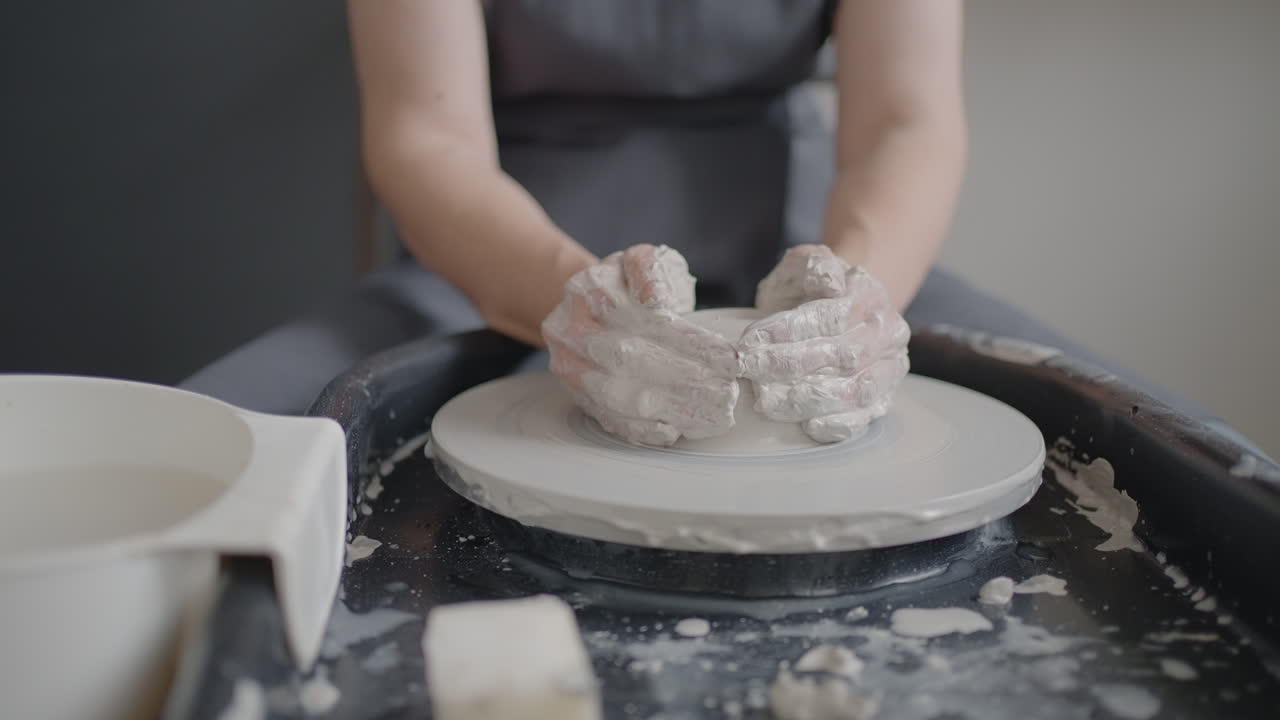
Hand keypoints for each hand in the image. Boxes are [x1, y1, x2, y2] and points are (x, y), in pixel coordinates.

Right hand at [542, 244, 739, 446]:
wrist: (589, 304)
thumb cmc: (628, 284)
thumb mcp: (642, 260)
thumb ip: (650, 271)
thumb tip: (656, 302)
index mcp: (587, 290)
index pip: (641, 318)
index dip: (687, 340)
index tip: (728, 358)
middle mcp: (570, 330)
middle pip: (627, 359)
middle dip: (682, 377)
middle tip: (725, 392)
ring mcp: (569, 366)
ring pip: (616, 393)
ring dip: (666, 407)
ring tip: (710, 414)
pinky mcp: (576, 395)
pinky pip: (606, 418)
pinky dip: (640, 429)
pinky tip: (672, 430)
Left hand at [740, 245, 909, 442]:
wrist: (835, 308)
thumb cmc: (809, 288)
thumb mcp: (805, 264)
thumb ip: (814, 265)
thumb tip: (830, 283)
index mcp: (870, 295)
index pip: (832, 316)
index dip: (789, 330)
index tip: (750, 339)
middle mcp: (887, 332)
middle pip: (842, 355)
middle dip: (790, 365)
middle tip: (750, 370)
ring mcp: (889, 367)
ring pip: (856, 390)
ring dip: (808, 399)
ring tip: (767, 400)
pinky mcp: (882, 398)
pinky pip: (865, 417)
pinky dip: (839, 424)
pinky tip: (809, 426)